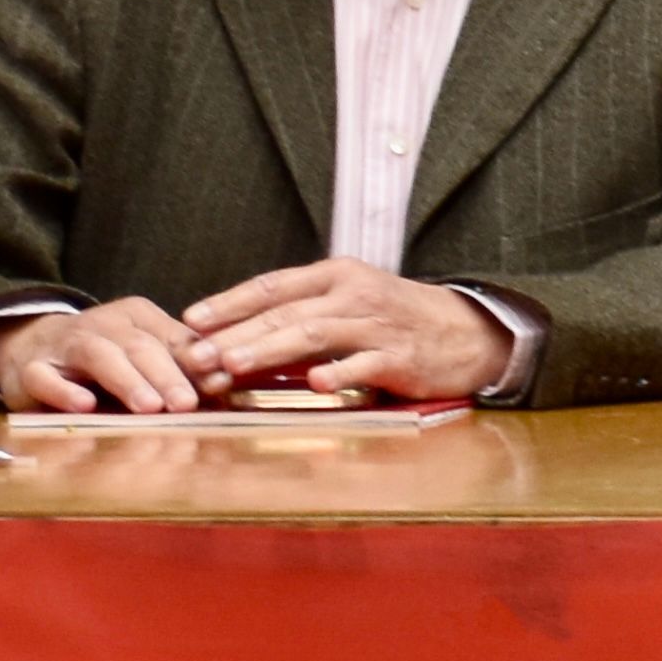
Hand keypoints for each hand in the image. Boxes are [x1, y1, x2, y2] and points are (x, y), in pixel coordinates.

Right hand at [0, 295, 209, 411]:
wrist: (30, 349)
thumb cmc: (105, 358)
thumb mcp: (144, 354)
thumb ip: (181, 367)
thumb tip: (223, 382)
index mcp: (138, 316)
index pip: (173, 337)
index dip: (197, 360)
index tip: (220, 383)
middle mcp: (103, 324)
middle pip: (140, 346)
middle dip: (167, 376)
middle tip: (187, 404)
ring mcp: (65, 345)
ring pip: (99, 357)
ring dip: (127, 381)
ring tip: (149, 407)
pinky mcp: (31, 370)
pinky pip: (45, 378)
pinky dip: (64, 391)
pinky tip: (84, 406)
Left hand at [183, 261, 515, 400]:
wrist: (470, 331)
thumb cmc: (397, 318)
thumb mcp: (351, 301)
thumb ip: (302, 314)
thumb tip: (238, 338)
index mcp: (338, 275)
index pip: (273, 286)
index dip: (230, 302)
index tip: (191, 320)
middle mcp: (355, 294)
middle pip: (286, 313)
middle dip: (237, 334)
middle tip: (198, 354)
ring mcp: (378, 325)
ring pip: (314, 335)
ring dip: (269, 351)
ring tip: (233, 365)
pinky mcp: (401, 357)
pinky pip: (364, 365)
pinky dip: (338, 374)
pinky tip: (314, 385)